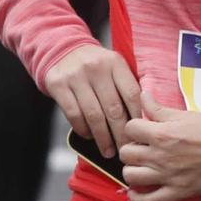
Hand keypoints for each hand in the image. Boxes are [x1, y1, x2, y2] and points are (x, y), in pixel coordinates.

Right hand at [46, 45, 144, 159]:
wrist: (62, 49)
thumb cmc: (95, 65)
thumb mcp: (113, 66)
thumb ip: (126, 86)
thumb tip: (143, 119)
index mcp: (115, 63)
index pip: (131, 94)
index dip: (137, 117)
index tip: (141, 134)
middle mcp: (96, 68)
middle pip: (113, 108)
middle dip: (121, 134)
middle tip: (126, 149)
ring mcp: (76, 77)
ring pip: (93, 115)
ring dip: (102, 137)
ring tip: (108, 151)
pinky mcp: (58, 85)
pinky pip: (73, 114)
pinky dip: (83, 129)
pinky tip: (89, 137)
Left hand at [118, 91, 200, 200]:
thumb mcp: (188, 115)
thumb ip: (160, 109)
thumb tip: (142, 95)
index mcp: (162, 134)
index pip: (130, 128)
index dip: (135, 127)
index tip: (144, 130)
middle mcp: (160, 156)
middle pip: (126, 153)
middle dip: (132, 148)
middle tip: (144, 148)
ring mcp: (168, 176)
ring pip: (131, 176)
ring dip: (133, 170)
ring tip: (143, 166)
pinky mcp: (178, 192)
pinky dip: (138, 198)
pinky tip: (136, 192)